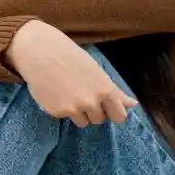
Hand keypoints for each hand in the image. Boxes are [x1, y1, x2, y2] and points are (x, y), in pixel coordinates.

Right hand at [4, 21, 137, 126]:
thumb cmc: (72, 58)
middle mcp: (91, 102)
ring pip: (83, 122)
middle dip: (93, 110)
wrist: (41, 53)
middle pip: (99, 120)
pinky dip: (62, 108)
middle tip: (82, 92)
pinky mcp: (57, 112)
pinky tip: (56, 93)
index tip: (106, 106)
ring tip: (69, 93)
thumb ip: (115, 92)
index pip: (119, 117)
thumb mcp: (97, 72)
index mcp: (105, 91)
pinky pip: (65, 117)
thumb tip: (132, 105)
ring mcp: (73, 109)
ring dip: (78, 112)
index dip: (113, 112)